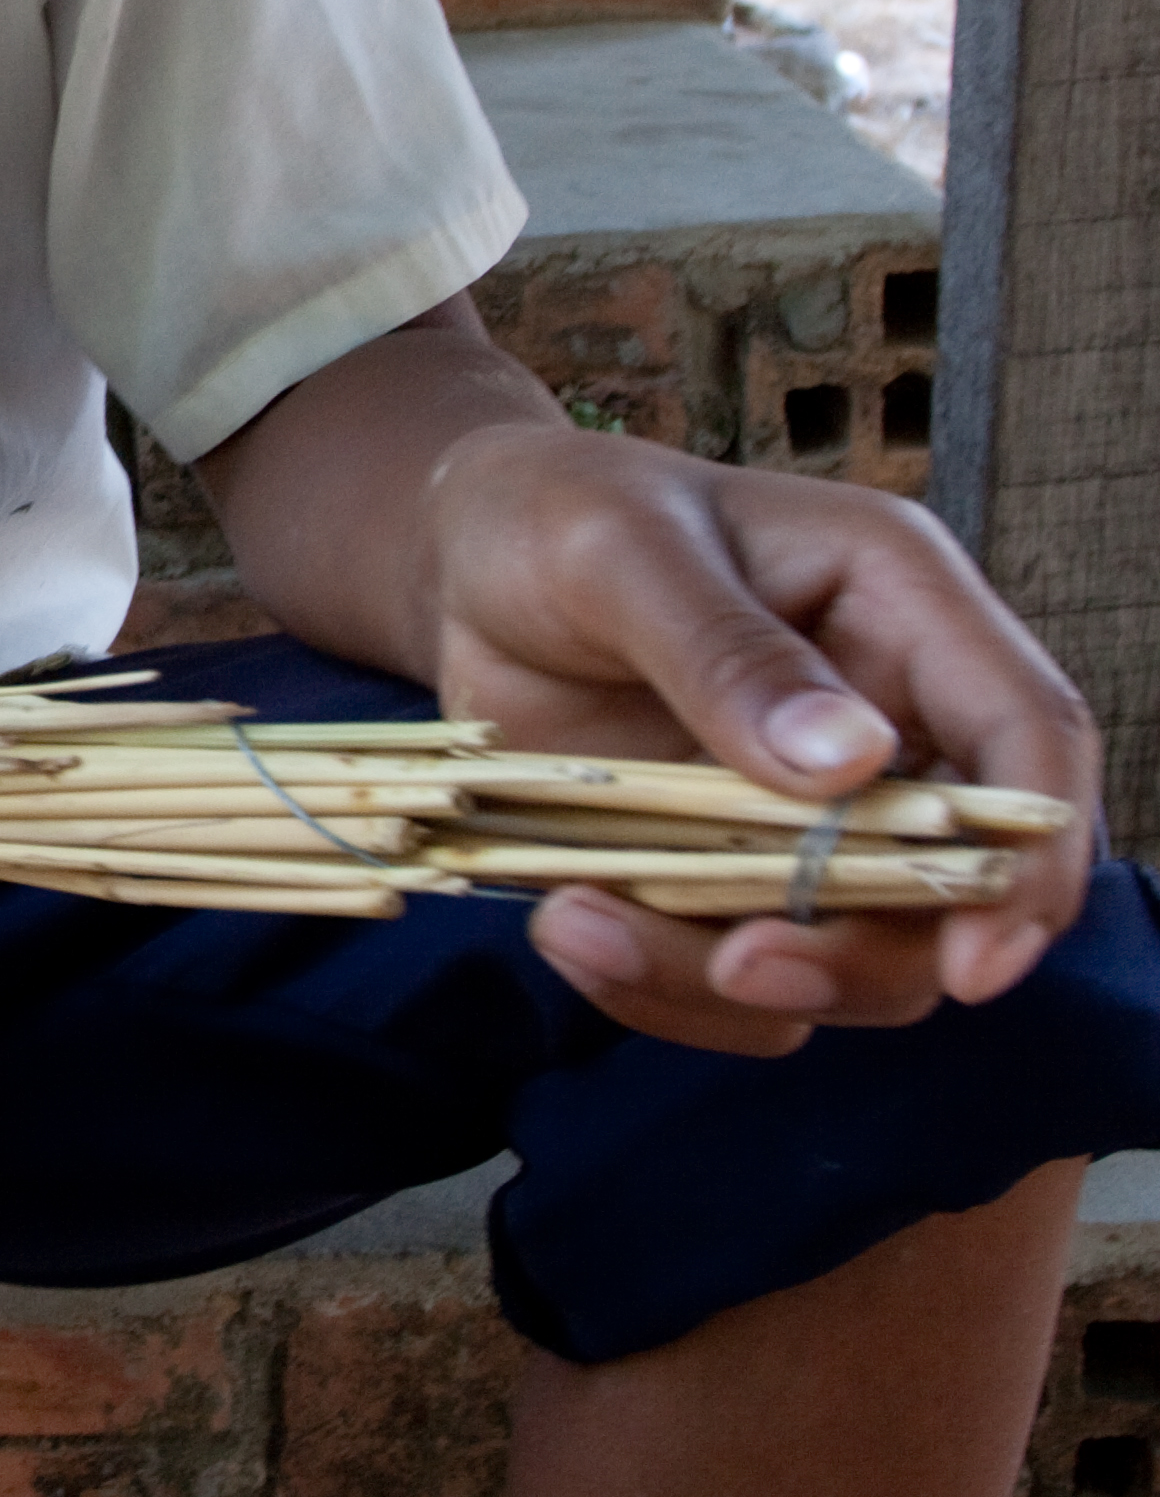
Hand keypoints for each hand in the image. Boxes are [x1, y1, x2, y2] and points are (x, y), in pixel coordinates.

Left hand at [420, 422, 1097, 1056]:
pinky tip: (567, 919)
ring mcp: (806, 815)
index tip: (975, 961)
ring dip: (724, 982)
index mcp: (900, 609)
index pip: (1028, 736)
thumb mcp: (619, 550)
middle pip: (950, 889)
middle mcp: (881, 724)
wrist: (466, 561)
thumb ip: (725, 647)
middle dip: (860, 957)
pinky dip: (658, 982)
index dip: (1030, 858)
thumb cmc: (554, 515)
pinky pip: (731, 975)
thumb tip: (850, 757)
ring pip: (839, 955)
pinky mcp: (725, 873)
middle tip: (740, 966)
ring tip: (579, 922)